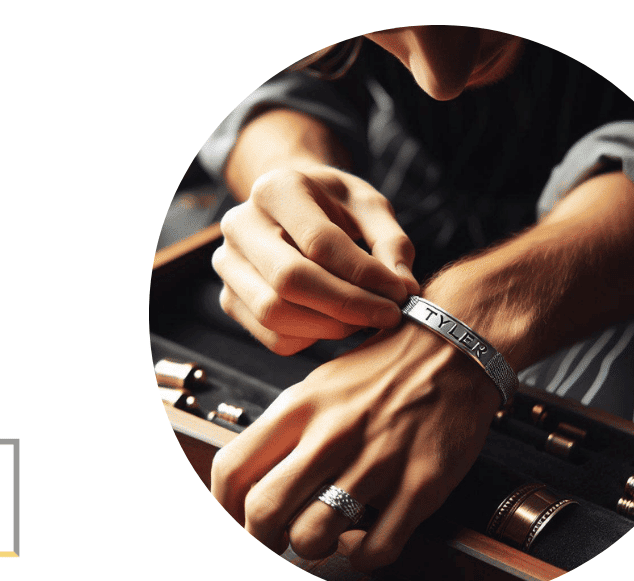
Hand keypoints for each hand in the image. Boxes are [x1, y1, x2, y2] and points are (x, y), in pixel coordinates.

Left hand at [210, 322, 498, 569]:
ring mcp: (378, 460)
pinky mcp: (420, 484)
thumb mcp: (320, 384)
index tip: (235, 521)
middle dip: (262, 539)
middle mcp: (333, 433)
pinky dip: (360, 556)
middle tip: (274, 540)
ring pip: (313, 536)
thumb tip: (253, 479)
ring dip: (312, 548)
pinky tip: (361, 539)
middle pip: (264, 512)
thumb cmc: (387, 367)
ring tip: (323, 537)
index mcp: (301, 406)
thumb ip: (285, 430)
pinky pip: (375, 548)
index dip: (224, 509)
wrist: (457, 346)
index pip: (232, 469)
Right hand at [212, 165, 420, 354]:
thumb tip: (404, 289)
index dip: (364, 274)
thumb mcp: (369, 206)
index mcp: (276, 189)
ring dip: (332, 326)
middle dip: (348, 305)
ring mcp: (228, 265)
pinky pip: (272, 336)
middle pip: (290, 280)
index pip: (319, 242)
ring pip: (275, 313)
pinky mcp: (230, 299)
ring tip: (366, 318)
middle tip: (389, 315)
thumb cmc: (334, 206)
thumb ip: (392, 242)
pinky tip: (338, 322)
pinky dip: (313, 338)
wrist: (292, 208)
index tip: (400, 293)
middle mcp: (240, 225)